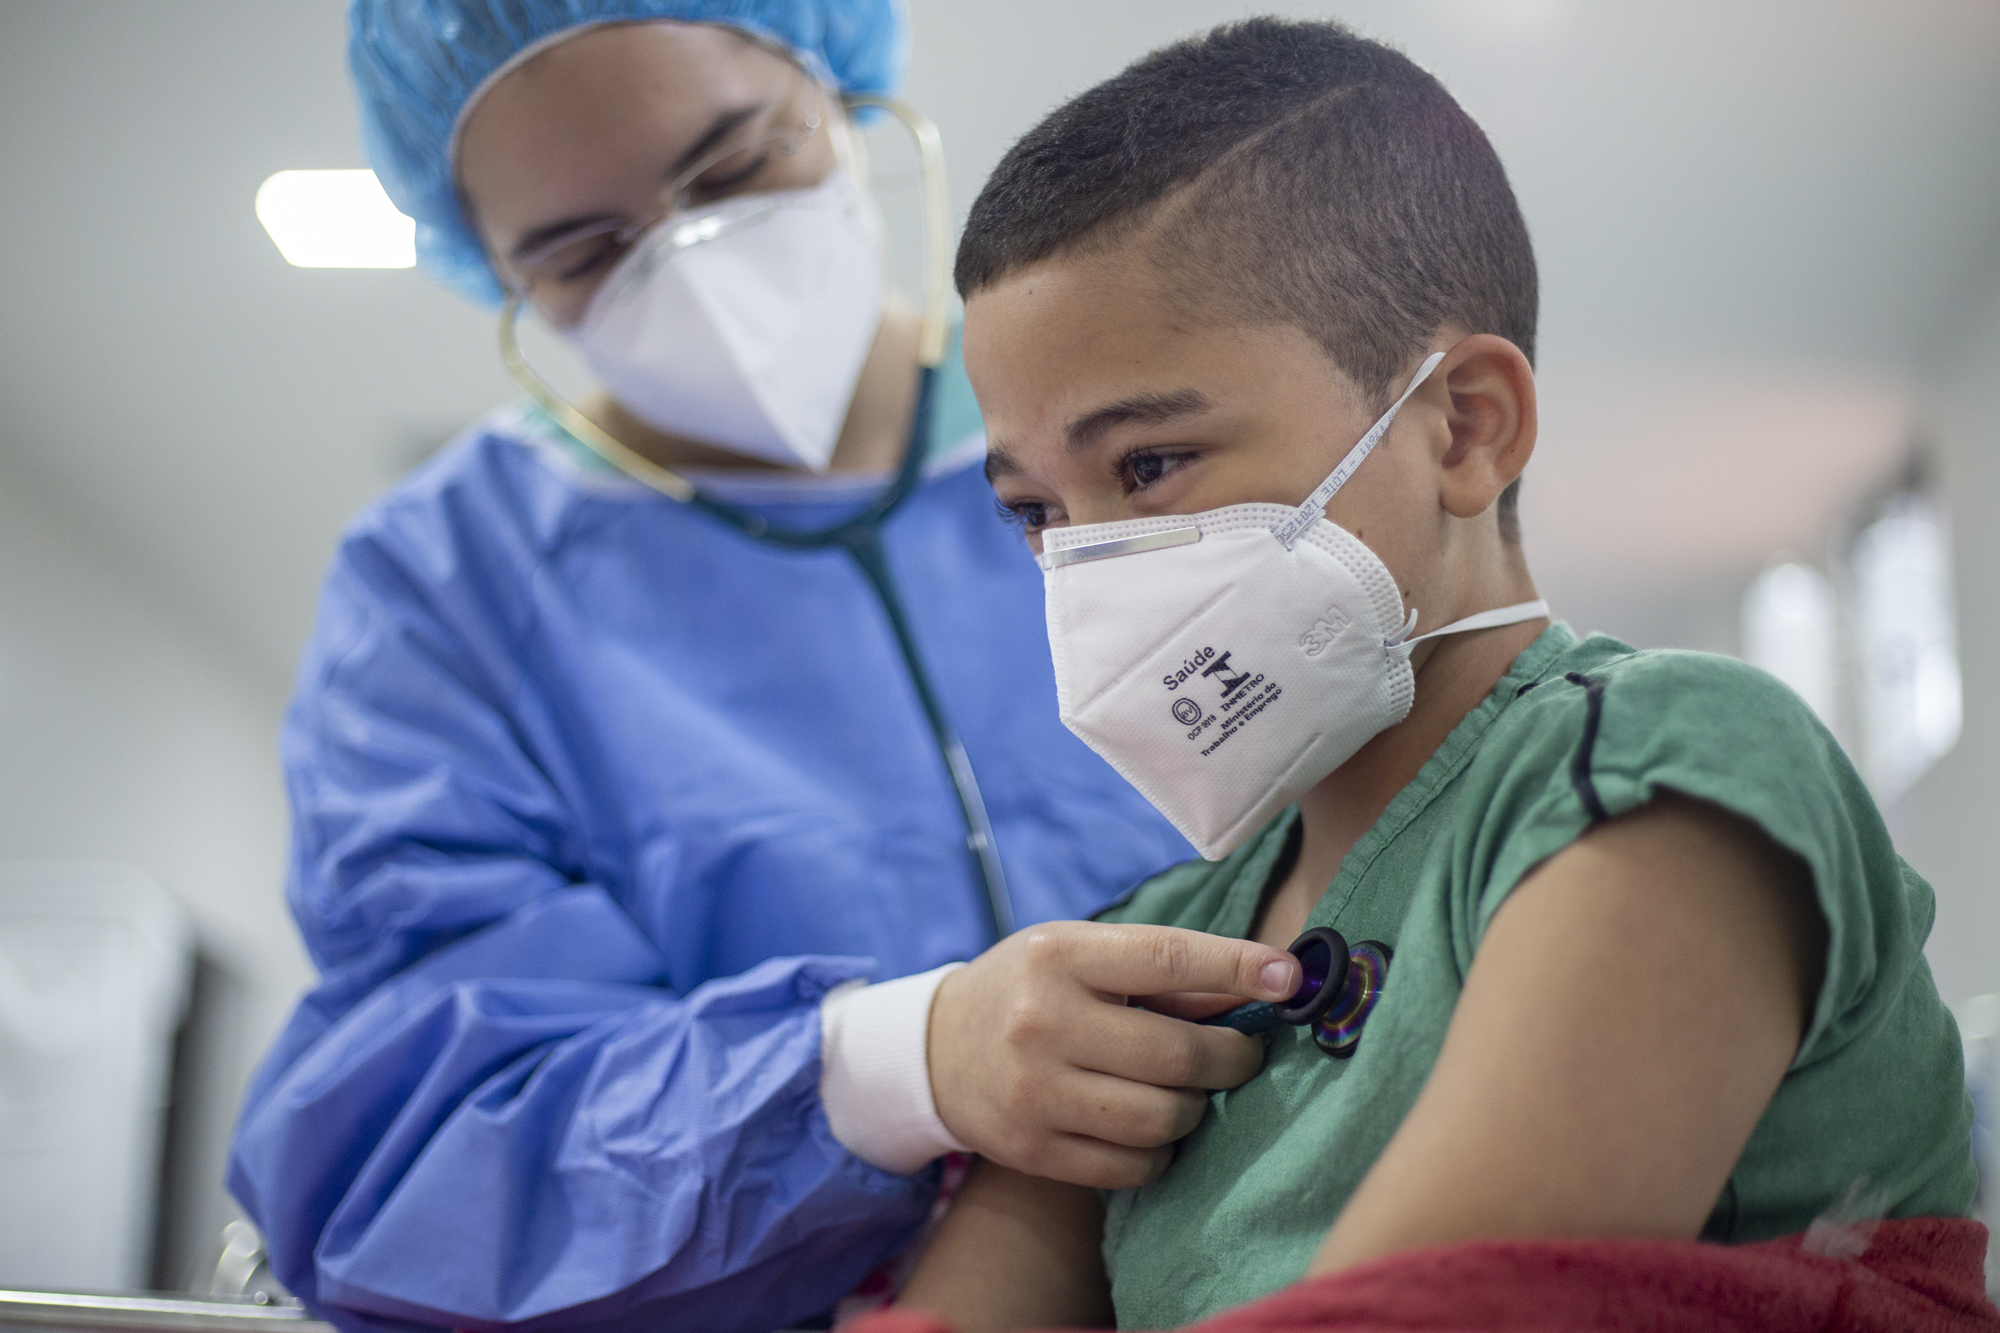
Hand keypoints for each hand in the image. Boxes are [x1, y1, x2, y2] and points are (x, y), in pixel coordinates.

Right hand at [928, 921, 1300, 1187]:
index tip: (1288, 978)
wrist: (937, 1050)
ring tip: (1185, 1092)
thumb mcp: (1081, 955)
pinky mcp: (1031, 1150)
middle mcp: (1041, 1021)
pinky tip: (1149, 1126)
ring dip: (1194, 1109)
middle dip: (1230, 1059)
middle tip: (1241, 1056)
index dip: (1237, 969)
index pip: (1168, 958)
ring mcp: (1033, 1091)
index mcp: (1059, 956)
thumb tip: (1264, 989)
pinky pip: (1134, 1166)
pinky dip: (1160, 1150)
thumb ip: (1164, 973)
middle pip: (1177, 1054)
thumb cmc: (1031, 990)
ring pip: (1162, 1117)